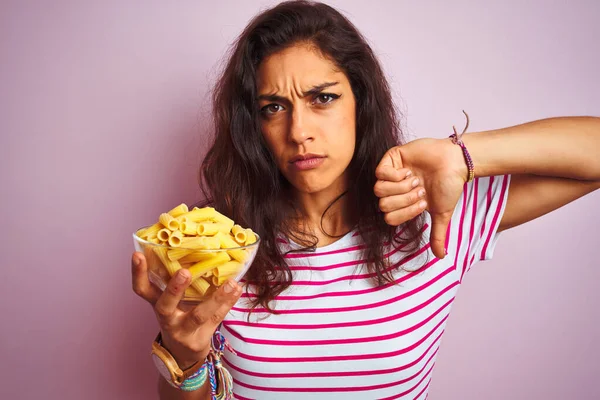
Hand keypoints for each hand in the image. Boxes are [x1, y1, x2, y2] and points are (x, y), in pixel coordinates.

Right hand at [131, 252, 242, 367]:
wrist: (184, 353)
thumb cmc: (178, 315)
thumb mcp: (172, 299)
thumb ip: (176, 277)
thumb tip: (193, 242)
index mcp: (157, 302)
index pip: (142, 289)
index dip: (138, 273)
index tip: (137, 255)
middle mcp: (167, 317)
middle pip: (165, 305)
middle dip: (174, 289)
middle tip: (184, 272)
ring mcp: (183, 330)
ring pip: (198, 315)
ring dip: (216, 298)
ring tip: (231, 283)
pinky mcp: (201, 338)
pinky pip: (217, 318)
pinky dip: (229, 302)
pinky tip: (237, 289)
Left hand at [374, 138, 467, 258]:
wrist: (455, 163)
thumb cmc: (449, 185)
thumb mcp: (441, 213)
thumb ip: (437, 234)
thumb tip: (441, 256)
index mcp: (403, 204)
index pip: (389, 218)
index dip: (405, 212)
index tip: (422, 203)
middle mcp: (394, 190)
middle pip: (382, 205)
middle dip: (405, 200)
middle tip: (420, 190)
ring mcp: (391, 174)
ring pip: (378, 190)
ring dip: (400, 187)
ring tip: (415, 180)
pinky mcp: (391, 158)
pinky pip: (380, 173)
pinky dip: (395, 174)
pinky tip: (408, 171)